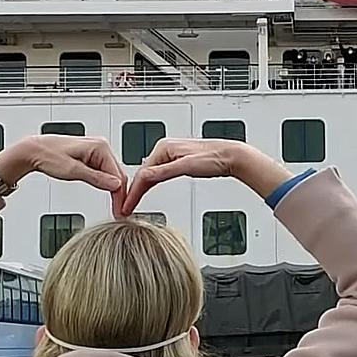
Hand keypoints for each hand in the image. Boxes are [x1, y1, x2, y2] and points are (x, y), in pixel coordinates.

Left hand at [0, 135, 128, 214]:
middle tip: (119, 212)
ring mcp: (96, 150)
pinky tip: (106, 192)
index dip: (121, 195)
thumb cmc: (47, 156)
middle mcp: (101, 146)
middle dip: (119, 194)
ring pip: (112, 174)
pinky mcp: (91, 155)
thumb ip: (96, 178)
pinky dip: (106, 183)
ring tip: (115, 206)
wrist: (33, 151)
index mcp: (100, 147)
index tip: (121, 209)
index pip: (118, 175)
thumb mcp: (72, 171)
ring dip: (114, 189)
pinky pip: (104, 171)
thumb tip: (115, 185)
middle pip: (117, 174)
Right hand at [120, 138, 291, 215]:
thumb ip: (164, 172)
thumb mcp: (186, 167)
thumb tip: (144, 177)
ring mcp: (171, 155)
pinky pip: (159, 174)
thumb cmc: (214, 158)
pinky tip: (148, 190)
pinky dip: (151, 184)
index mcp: (164, 148)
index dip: (133, 192)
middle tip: (125, 208)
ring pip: (150, 175)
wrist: (232, 156)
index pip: (142, 173)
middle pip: (144, 174)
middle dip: (133, 191)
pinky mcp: (178, 162)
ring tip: (132, 203)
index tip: (126, 205)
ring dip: (141, 188)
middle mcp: (165, 149)